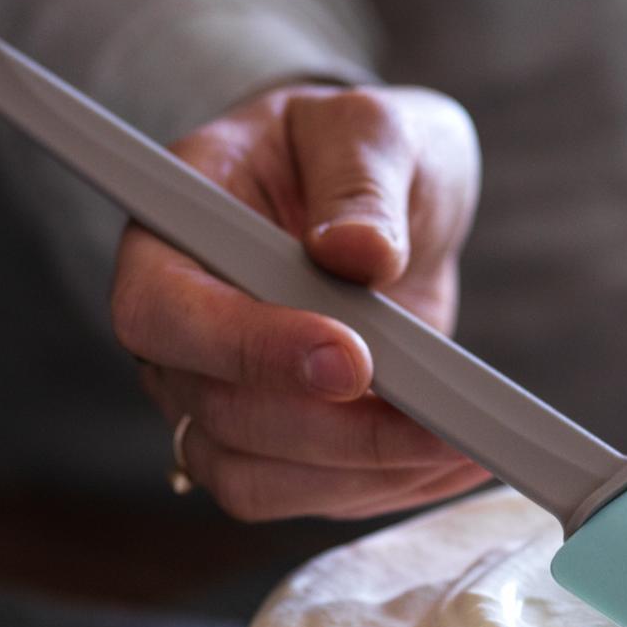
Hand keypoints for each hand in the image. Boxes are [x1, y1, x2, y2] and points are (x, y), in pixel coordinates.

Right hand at [111, 83, 487, 519]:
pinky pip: (315, 499)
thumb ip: (360, 179)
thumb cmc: (354, 154)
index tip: (354, 360)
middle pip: (224, 417)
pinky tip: (453, 462)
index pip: (165, 315)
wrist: (381, 206)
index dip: (250, 350)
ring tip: (462, 446)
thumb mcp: (367, 128)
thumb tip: (357, 252)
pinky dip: (390, 490)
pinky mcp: (281, 450)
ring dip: (367, 476)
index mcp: (169, 240)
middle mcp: (179, 337)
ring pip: (260, 482)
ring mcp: (221, 403)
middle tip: (441, 415)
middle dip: (340, 431)